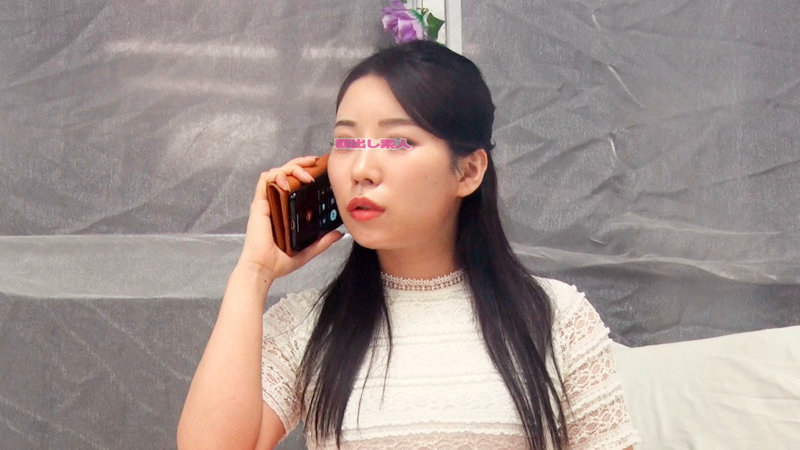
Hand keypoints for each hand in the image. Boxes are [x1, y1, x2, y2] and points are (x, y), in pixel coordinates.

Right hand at [237, 155, 343, 280]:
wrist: (264, 268)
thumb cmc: (280, 261)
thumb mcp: (308, 250)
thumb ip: (322, 241)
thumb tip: (339, 233)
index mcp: (284, 210)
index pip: (293, 184)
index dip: (304, 172)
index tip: (318, 169)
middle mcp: (275, 203)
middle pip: (285, 173)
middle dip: (300, 163)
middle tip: (315, 162)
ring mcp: (267, 203)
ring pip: (276, 172)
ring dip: (291, 168)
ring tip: (306, 176)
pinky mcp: (259, 204)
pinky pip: (264, 180)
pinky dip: (276, 174)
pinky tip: (287, 180)